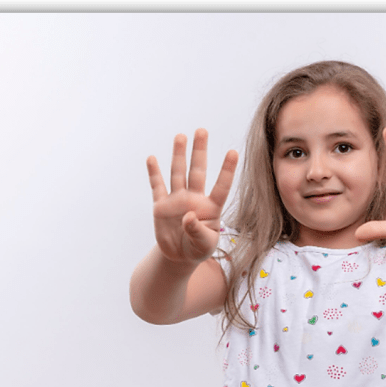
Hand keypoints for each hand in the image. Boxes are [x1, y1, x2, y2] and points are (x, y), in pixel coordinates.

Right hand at [147, 128, 237, 265]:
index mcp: (210, 208)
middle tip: (202, 130)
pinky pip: (157, 186)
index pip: (221, 186)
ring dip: (179, 155)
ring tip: (181, 136)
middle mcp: (194, 199)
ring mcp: (177, 200)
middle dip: (199, 151)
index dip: (227, 170)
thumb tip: (188, 216)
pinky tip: (152, 158)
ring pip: (178, 173)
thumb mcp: (204, 245)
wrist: (179, 256)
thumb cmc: (198, 248)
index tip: (233, 152)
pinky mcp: (161, 206)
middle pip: (197, 171)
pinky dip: (154, 173)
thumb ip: (198, 232)